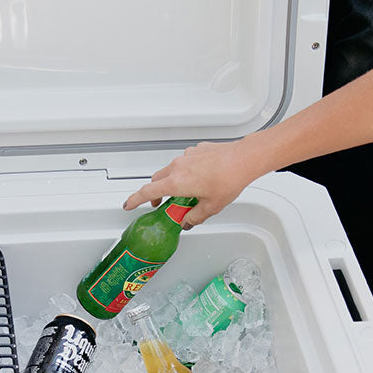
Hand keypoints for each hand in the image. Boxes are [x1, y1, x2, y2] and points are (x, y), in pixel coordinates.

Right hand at [122, 137, 269, 227]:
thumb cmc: (229, 179)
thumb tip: (187, 221)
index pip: (147, 192)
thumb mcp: (211, 206)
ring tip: (186, 191)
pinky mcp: (196, 150)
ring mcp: (186, 157)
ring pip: (171, 170)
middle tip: (162, 203)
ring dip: (172, 181)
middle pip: (157, 180)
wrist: (243, 158)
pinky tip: (201, 177)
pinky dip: (186, 171)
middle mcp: (177, 167)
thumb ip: (195, 216)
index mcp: (176, 183)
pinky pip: (185, 162)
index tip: (128, 204)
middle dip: (156, 192)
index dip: (135, 200)